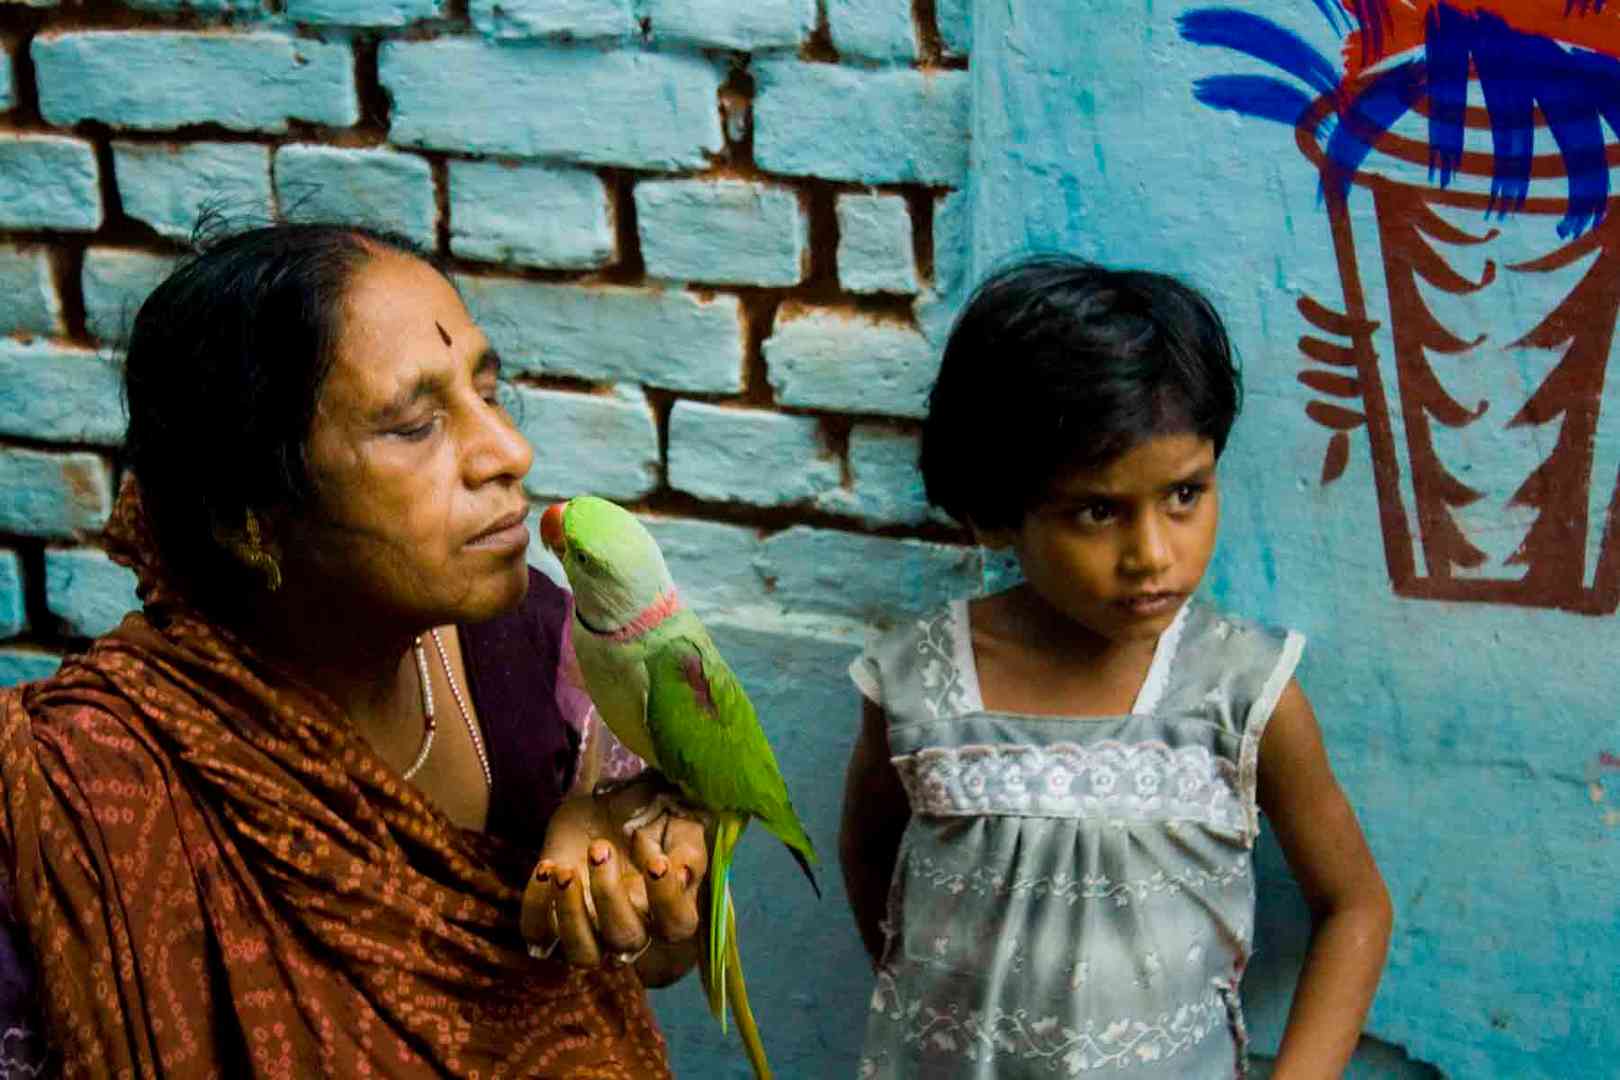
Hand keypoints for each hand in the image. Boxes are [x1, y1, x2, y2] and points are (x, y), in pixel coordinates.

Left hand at [520, 776, 706, 984]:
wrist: (607, 802)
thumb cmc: (649, 815)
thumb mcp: (677, 822)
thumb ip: (688, 849)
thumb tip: (682, 874)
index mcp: (667, 909)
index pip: (676, 926)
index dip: (667, 900)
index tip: (657, 861)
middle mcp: (632, 929)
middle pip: (626, 942)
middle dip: (610, 895)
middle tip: (600, 848)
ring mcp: (590, 930)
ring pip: (583, 955)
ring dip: (571, 915)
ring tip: (565, 870)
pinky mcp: (553, 920)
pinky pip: (539, 937)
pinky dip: (537, 908)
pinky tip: (547, 867)